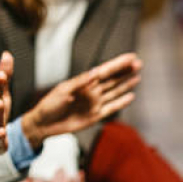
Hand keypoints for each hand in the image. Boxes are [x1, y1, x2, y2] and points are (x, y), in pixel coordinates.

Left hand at [21, 53, 141, 148]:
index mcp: (84, 82)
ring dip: (126, 84)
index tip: (130, 57)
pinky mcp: (95, 116)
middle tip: (139, 64)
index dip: (118, 64)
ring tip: (138, 77)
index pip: (104, 71)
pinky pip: (111, 108)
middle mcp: (92, 91)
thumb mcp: (63, 90)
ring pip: (114, 92)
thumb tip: (96, 72)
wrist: (44, 124)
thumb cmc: (49, 105)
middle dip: (125, 72)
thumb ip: (80, 82)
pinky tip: (130, 96)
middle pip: (112, 79)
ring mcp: (94, 103)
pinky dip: (121, 103)